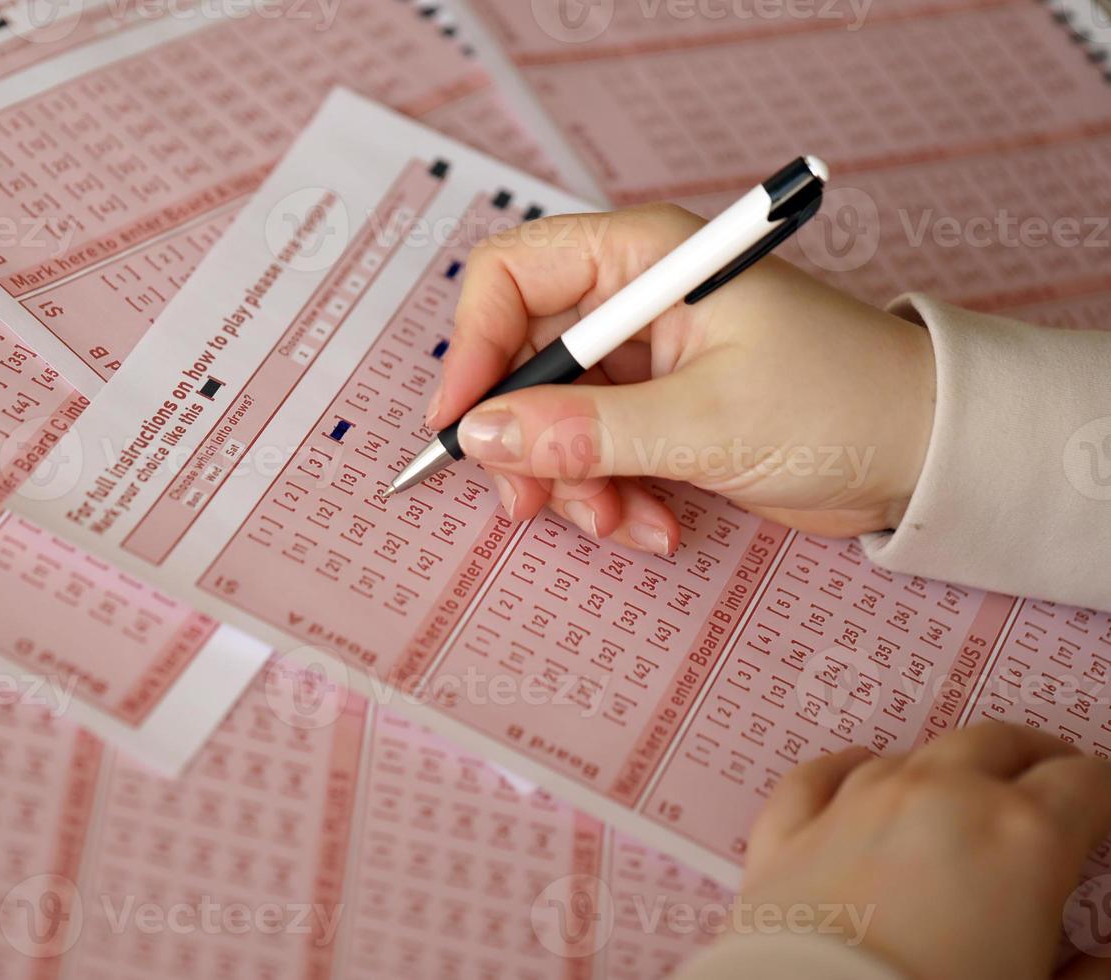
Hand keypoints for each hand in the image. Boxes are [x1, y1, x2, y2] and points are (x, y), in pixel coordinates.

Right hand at [427, 205, 936, 554]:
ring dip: (573, 482)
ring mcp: (645, 360)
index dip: (474, 347)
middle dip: (524, 439)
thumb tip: (482, 436)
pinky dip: (611, 496)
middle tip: (528, 504)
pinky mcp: (659, 412)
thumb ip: (587, 431)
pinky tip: (656, 527)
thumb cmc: (842, 404)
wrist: (927, 455)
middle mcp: (634, 299)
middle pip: (523, 358)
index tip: (465, 426)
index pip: (512, 275)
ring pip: (554, 417)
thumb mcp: (705, 422)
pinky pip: (595, 452)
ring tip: (621, 525)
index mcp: (644, 258)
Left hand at [740, 722, 1110, 979]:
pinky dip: (846, 768)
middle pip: (998, 744)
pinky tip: (858, 766)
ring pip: (914, 756)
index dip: (1107, 792)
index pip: (1087, 782)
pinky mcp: (787, 831)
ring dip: (949, 768)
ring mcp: (853, 804)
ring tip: (967, 792)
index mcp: (1021, 835)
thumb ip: (1095, 970)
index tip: (1110, 810)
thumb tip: (1108, 956)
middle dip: (1034, 758)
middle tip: (1053, 781)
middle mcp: (937, 796)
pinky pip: (818, 777)